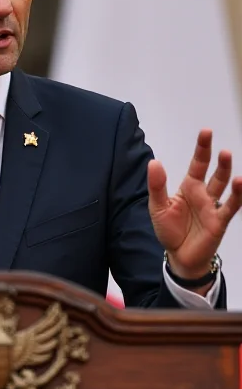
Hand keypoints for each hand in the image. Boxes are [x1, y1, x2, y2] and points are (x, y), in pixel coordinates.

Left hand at [148, 129, 241, 283]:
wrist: (179, 256)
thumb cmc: (169, 230)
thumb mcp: (158, 207)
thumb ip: (157, 186)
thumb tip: (155, 162)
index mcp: (188, 187)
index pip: (197, 164)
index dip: (202, 148)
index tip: (206, 132)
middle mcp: (203, 193)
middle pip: (212, 171)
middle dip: (214, 156)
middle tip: (215, 140)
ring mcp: (213, 206)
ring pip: (222, 185)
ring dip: (225, 170)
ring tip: (226, 155)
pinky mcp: (219, 220)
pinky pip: (230, 206)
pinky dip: (237, 195)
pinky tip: (241, 182)